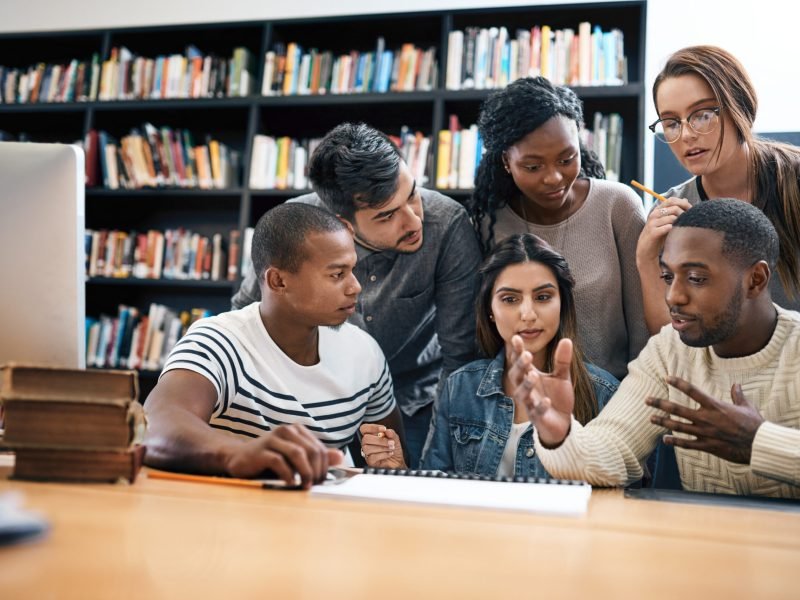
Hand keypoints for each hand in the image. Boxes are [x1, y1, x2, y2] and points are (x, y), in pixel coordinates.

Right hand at [224, 423, 342, 487]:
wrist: (239, 458)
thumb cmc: (270, 460)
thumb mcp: (295, 458)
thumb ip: (316, 457)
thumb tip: (340, 457)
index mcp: (297, 430)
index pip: (320, 449)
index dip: (324, 467)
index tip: (321, 482)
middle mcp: (286, 431)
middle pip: (312, 450)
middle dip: (317, 471)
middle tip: (314, 486)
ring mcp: (272, 439)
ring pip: (298, 454)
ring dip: (305, 472)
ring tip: (306, 486)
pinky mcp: (261, 451)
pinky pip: (279, 461)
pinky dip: (288, 474)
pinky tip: (290, 484)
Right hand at [360, 423, 405, 468]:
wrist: (398, 461)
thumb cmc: (393, 448)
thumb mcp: (394, 438)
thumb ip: (391, 433)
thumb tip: (387, 431)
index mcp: (370, 435)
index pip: (364, 428)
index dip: (372, 427)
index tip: (383, 429)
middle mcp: (367, 443)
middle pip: (365, 439)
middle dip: (380, 440)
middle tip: (391, 442)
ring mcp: (367, 453)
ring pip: (368, 448)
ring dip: (382, 447)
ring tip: (391, 448)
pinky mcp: (370, 462)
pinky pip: (372, 457)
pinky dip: (383, 454)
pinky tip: (389, 453)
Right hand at [510, 335, 574, 447]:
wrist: (563, 423)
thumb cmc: (557, 398)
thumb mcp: (562, 376)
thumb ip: (562, 360)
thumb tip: (567, 339)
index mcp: (530, 376)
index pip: (520, 361)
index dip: (517, 351)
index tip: (516, 338)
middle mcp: (527, 389)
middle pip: (516, 376)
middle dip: (519, 366)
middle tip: (527, 355)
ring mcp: (530, 403)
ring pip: (522, 394)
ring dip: (526, 385)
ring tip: (534, 375)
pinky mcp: (537, 418)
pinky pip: (536, 412)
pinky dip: (540, 407)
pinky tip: (547, 401)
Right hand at [636, 197, 691, 267]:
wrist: (646, 250)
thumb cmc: (658, 235)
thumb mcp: (666, 221)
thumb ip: (674, 211)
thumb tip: (685, 199)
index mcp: (657, 210)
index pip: (671, 200)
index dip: (683, 203)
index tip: (690, 210)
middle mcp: (654, 215)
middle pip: (674, 208)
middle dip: (684, 213)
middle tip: (688, 220)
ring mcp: (652, 223)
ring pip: (672, 218)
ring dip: (679, 223)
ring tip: (681, 229)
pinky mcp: (653, 233)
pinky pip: (667, 227)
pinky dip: (672, 229)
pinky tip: (673, 233)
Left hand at [646, 377, 764, 463]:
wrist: (759, 445)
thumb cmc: (754, 425)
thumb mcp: (746, 406)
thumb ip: (737, 395)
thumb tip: (736, 385)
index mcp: (715, 406)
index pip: (692, 391)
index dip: (678, 383)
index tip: (667, 377)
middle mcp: (706, 418)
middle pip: (678, 409)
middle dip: (660, 404)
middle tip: (646, 400)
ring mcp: (705, 432)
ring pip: (678, 426)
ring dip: (663, 422)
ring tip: (650, 418)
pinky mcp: (707, 446)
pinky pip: (687, 444)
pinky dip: (675, 442)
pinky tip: (664, 439)